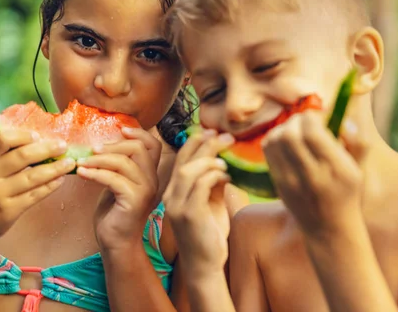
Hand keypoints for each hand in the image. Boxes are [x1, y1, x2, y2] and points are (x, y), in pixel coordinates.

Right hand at [0, 129, 75, 242]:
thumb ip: (0, 152)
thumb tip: (34, 135)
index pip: (1, 139)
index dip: (22, 135)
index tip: (38, 135)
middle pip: (22, 157)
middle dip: (47, 149)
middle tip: (63, 146)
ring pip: (32, 177)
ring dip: (55, 169)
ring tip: (69, 163)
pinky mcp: (9, 211)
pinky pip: (35, 195)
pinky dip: (50, 186)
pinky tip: (60, 180)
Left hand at [76, 127, 160, 250]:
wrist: (116, 243)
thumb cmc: (114, 213)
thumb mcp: (117, 183)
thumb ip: (118, 166)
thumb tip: (102, 144)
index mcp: (150, 173)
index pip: (153, 144)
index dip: (138, 133)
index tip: (119, 130)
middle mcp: (152, 180)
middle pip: (138, 148)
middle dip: (112, 145)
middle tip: (92, 150)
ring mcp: (145, 190)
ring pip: (124, 162)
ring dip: (99, 159)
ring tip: (82, 162)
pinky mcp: (133, 200)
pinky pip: (113, 178)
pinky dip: (95, 173)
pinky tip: (81, 173)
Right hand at [163, 129, 234, 275]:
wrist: (204, 266)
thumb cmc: (209, 235)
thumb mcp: (211, 205)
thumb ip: (213, 184)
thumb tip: (222, 165)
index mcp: (174, 192)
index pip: (181, 159)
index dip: (195, 142)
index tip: (212, 132)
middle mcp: (171, 196)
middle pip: (184, 160)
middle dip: (204, 144)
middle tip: (225, 136)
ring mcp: (178, 205)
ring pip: (189, 171)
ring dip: (209, 160)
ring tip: (225, 160)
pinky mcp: (190, 214)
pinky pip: (200, 186)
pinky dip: (213, 176)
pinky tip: (225, 176)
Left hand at [262, 111, 368, 238]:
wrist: (328, 229)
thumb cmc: (347, 194)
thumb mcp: (359, 169)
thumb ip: (358, 142)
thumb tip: (345, 119)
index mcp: (337, 169)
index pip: (313, 132)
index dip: (312, 116)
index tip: (318, 117)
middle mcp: (312, 175)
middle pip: (290, 134)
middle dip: (296, 120)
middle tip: (305, 122)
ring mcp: (291, 180)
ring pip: (275, 140)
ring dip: (283, 128)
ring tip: (295, 131)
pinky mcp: (278, 183)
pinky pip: (268, 150)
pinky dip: (274, 138)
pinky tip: (286, 142)